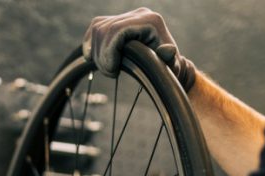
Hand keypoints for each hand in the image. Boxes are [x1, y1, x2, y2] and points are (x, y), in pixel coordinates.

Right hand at [82, 7, 196, 90]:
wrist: (167, 62)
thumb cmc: (170, 68)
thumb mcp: (173, 68)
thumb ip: (171, 60)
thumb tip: (168, 50)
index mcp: (151, 21)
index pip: (117, 29)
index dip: (108, 51)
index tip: (113, 71)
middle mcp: (139, 14)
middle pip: (104, 29)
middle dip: (102, 54)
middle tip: (110, 73)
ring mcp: (127, 16)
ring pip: (98, 29)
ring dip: (97, 52)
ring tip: (108, 68)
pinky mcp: (117, 21)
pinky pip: (96, 27)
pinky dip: (91, 44)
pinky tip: (93, 58)